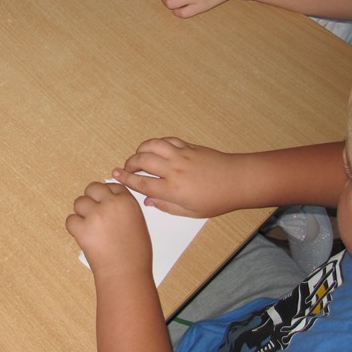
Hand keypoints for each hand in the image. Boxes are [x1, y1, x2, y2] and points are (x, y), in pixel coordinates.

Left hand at [66, 182, 151, 279]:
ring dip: (81, 213)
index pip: (112, 186)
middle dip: (91, 198)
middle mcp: (111, 205)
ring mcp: (95, 215)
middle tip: (92, 211)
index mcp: (127, 202)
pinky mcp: (82, 229)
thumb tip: (110, 203)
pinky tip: (83, 235)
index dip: (105, 193)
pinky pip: (70, 220)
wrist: (126, 274)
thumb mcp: (138, 224)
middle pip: (92, 188)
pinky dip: (74, 227)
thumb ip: (124, 210)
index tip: (102, 199)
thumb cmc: (135, 255)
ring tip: (89, 227)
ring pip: (79, 202)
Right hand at [112, 137, 241, 217]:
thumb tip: (147, 201)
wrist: (237, 181)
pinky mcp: (188, 147)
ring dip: (140, 150)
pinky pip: (167, 140)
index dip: (125, 179)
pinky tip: (154, 149)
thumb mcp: (190, 212)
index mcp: (173, 189)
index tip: (114, 176)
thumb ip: (166, 206)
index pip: (141, 183)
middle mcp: (174, 170)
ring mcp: (181, 155)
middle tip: (125, 168)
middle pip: (142, 161)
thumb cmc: (217, 200)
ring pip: (152, 146)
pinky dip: (157, 143)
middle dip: (129, 163)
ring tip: (138, 157)